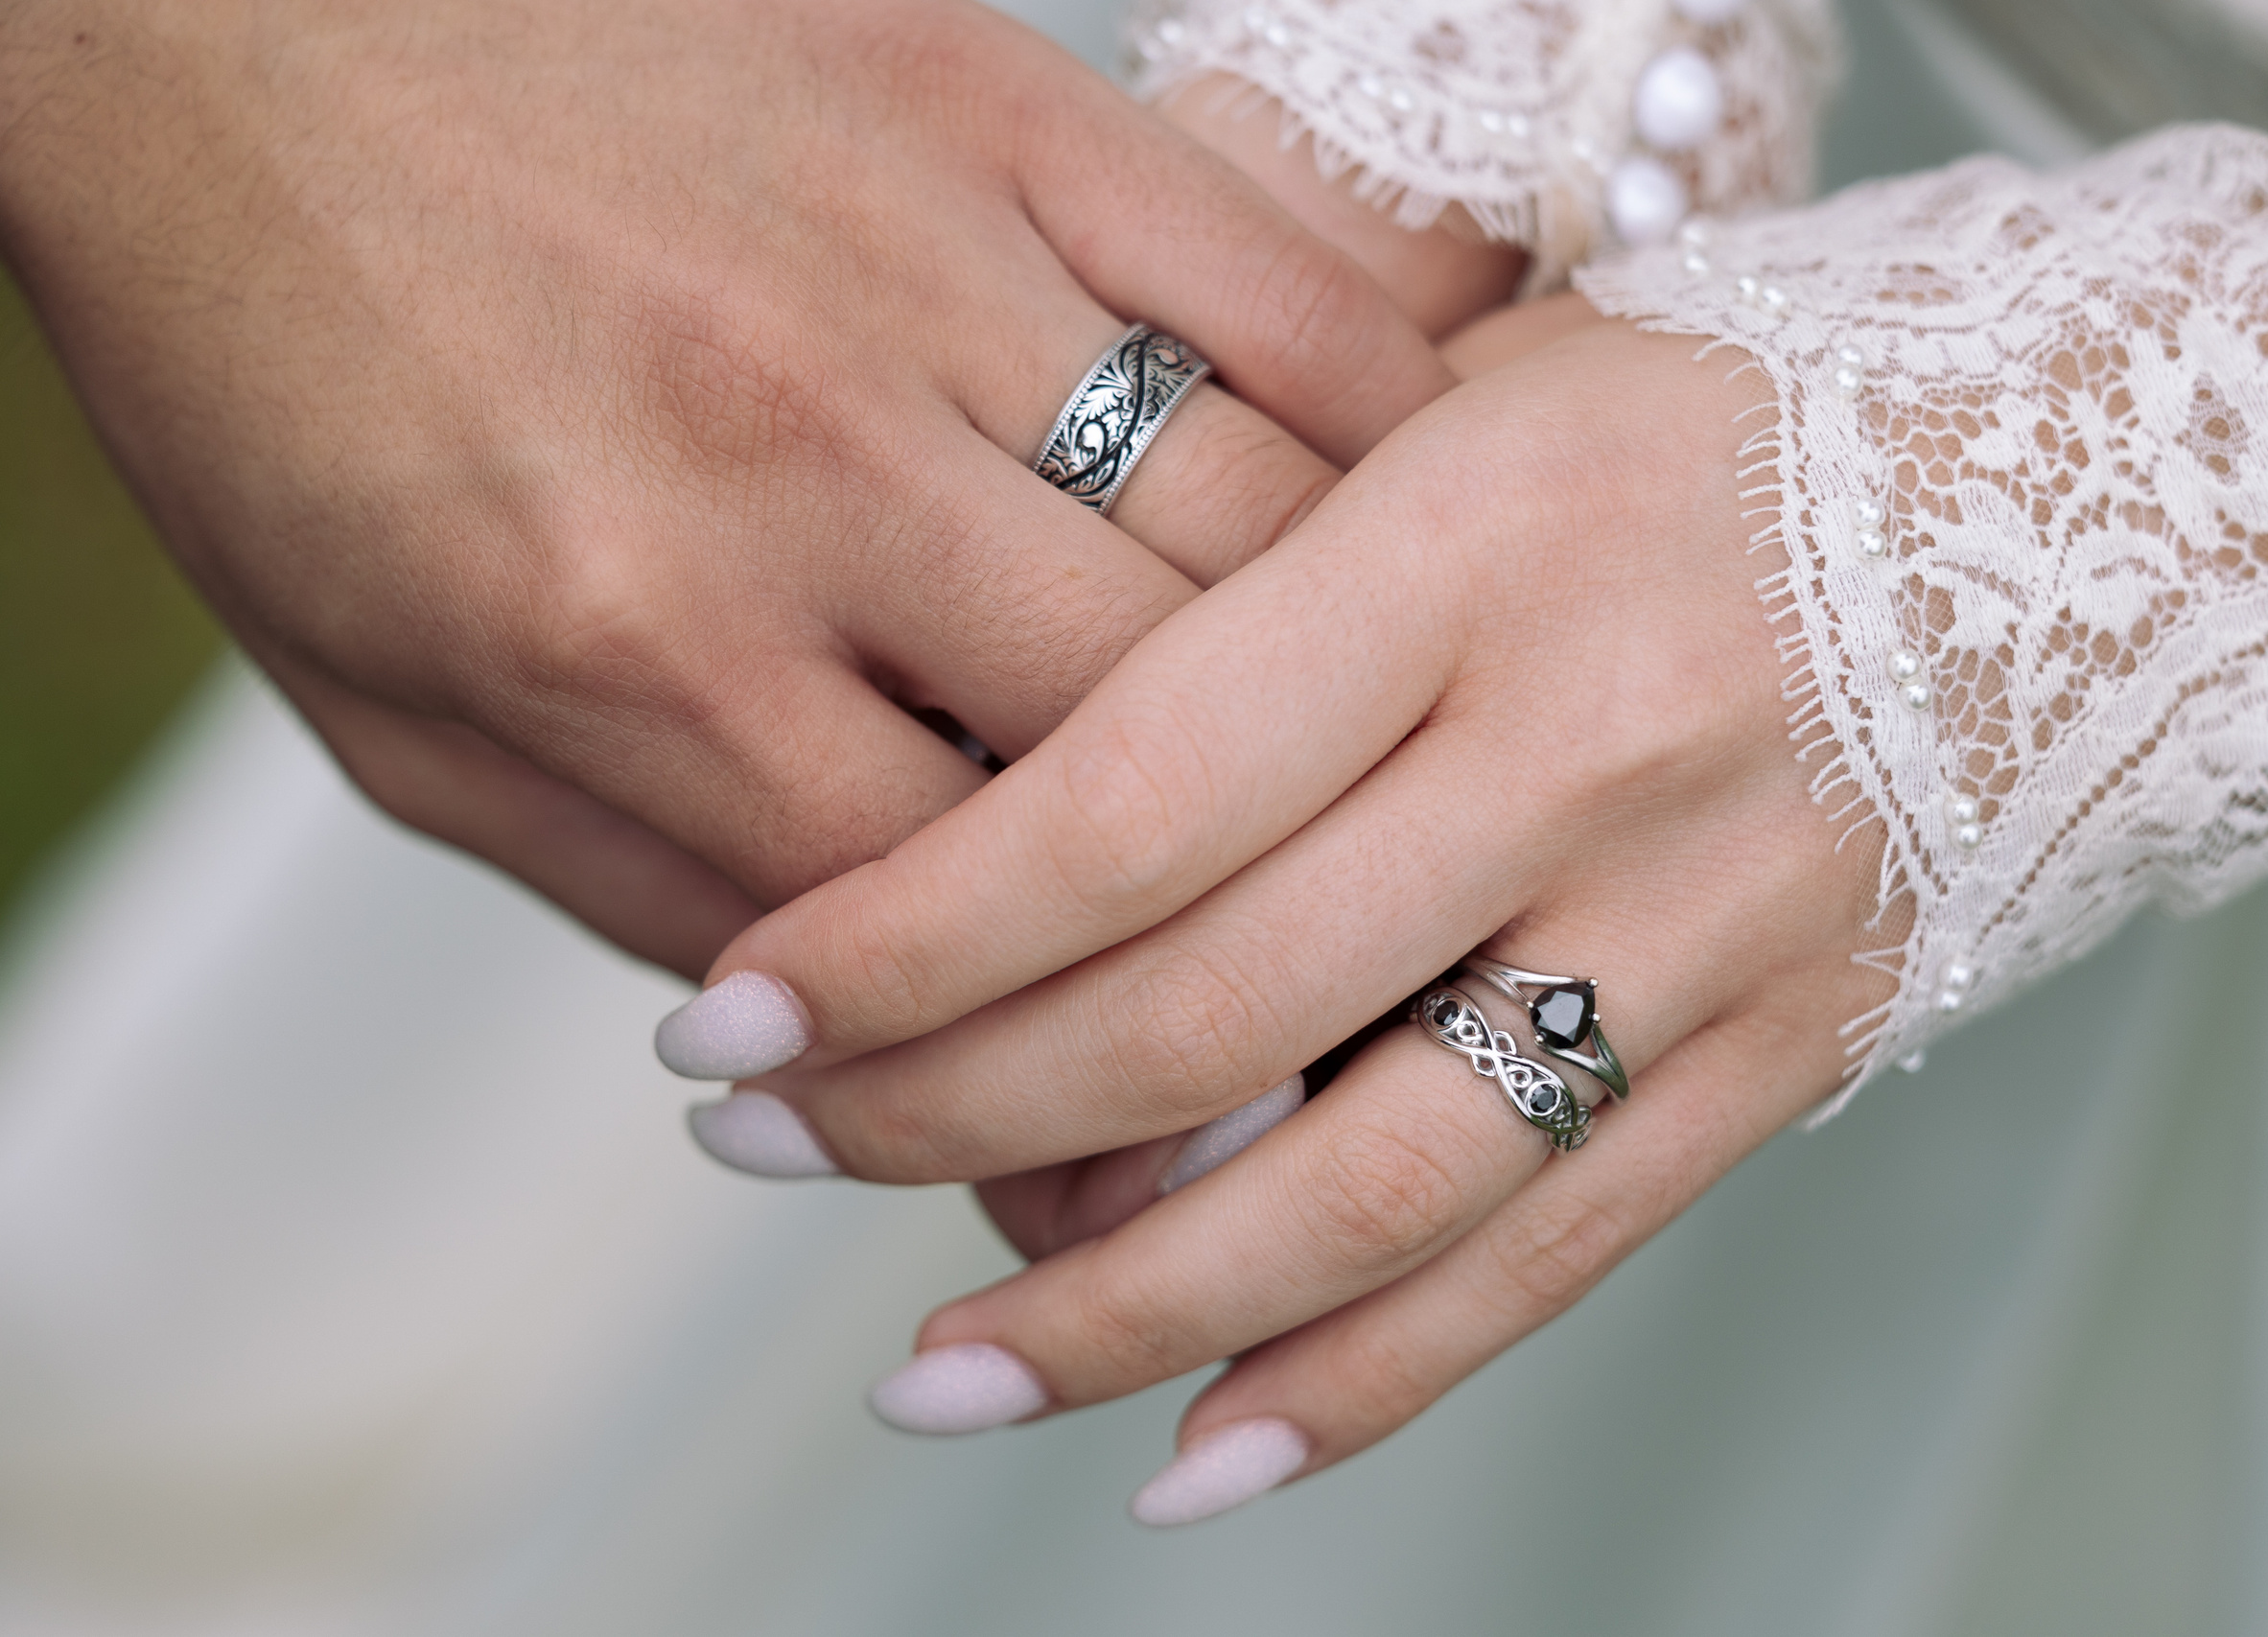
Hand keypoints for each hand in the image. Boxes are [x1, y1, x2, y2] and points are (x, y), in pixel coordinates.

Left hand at [0, 0, 1448, 974]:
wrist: (225, 16)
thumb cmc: (302, 375)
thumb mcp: (407, 714)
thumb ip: (664, 895)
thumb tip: (890, 1080)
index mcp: (635, 642)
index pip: (958, 930)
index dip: (1078, 1071)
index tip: (1161, 1133)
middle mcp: (801, 463)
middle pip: (1159, 756)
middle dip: (1250, 914)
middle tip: (1294, 977)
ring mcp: (921, 263)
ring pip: (1265, 545)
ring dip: (1348, 694)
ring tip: (1362, 776)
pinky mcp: (1006, 102)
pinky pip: (1292, 298)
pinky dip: (1388, 443)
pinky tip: (1394, 538)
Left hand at [676, 310, 1890, 1511]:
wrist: (2062, 483)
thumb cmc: (1689, 426)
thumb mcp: (1455, 410)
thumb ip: (1245, 581)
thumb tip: (985, 808)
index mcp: (1469, 555)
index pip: (1126, 800)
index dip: (903, 940)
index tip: (735, 1018)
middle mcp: (1585, 750)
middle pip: (1203, 1012)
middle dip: (942, 1113)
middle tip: (768, 1154)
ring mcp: (1698, 928)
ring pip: (1361, 1191)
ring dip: (1113, 1316)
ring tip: (929, 1383)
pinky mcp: (1777, 1053)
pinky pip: (1545, 1260)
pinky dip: (1361, 1383)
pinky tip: (1196, 1452)